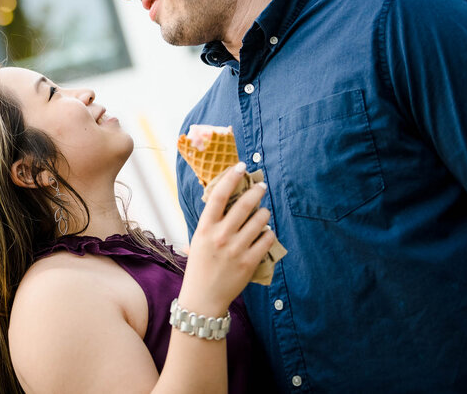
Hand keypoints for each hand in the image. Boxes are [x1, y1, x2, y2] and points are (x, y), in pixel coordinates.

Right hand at [179, 163, 275, 315]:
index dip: (230, 178)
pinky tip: (267, 232)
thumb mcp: (197, 241)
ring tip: (264, 211)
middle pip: (243, 205)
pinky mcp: (249, 262)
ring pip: (259, 221)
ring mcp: (235, 249)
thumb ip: (210, 223)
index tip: (240, 167)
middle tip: (261, 185)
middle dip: (255, 191)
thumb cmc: (199, 267)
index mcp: (204, 228)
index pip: (218, 196)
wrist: (203, 298)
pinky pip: (266, 241)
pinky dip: (269, 234)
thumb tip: (222, 201)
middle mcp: (220, 236)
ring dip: (264, 213)